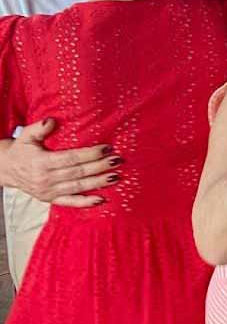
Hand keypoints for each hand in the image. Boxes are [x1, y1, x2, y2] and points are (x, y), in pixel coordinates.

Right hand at [0, 119, 120, 206]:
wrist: (5, 169)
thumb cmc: (21, 150)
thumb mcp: (26, 136)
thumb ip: (38, 128)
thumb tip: (51, 121)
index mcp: (41, 162)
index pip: (71, 158)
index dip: (90, 154)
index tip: (108, 148)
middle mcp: (45, 179)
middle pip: (78, 173)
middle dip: (100, 166)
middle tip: (118, 160)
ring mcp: (48, 191)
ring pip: (77, 187)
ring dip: (98, 182)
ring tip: (116, 176)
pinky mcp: (50, 199)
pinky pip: (70, 202)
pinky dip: (85, 202)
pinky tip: (102, 199)